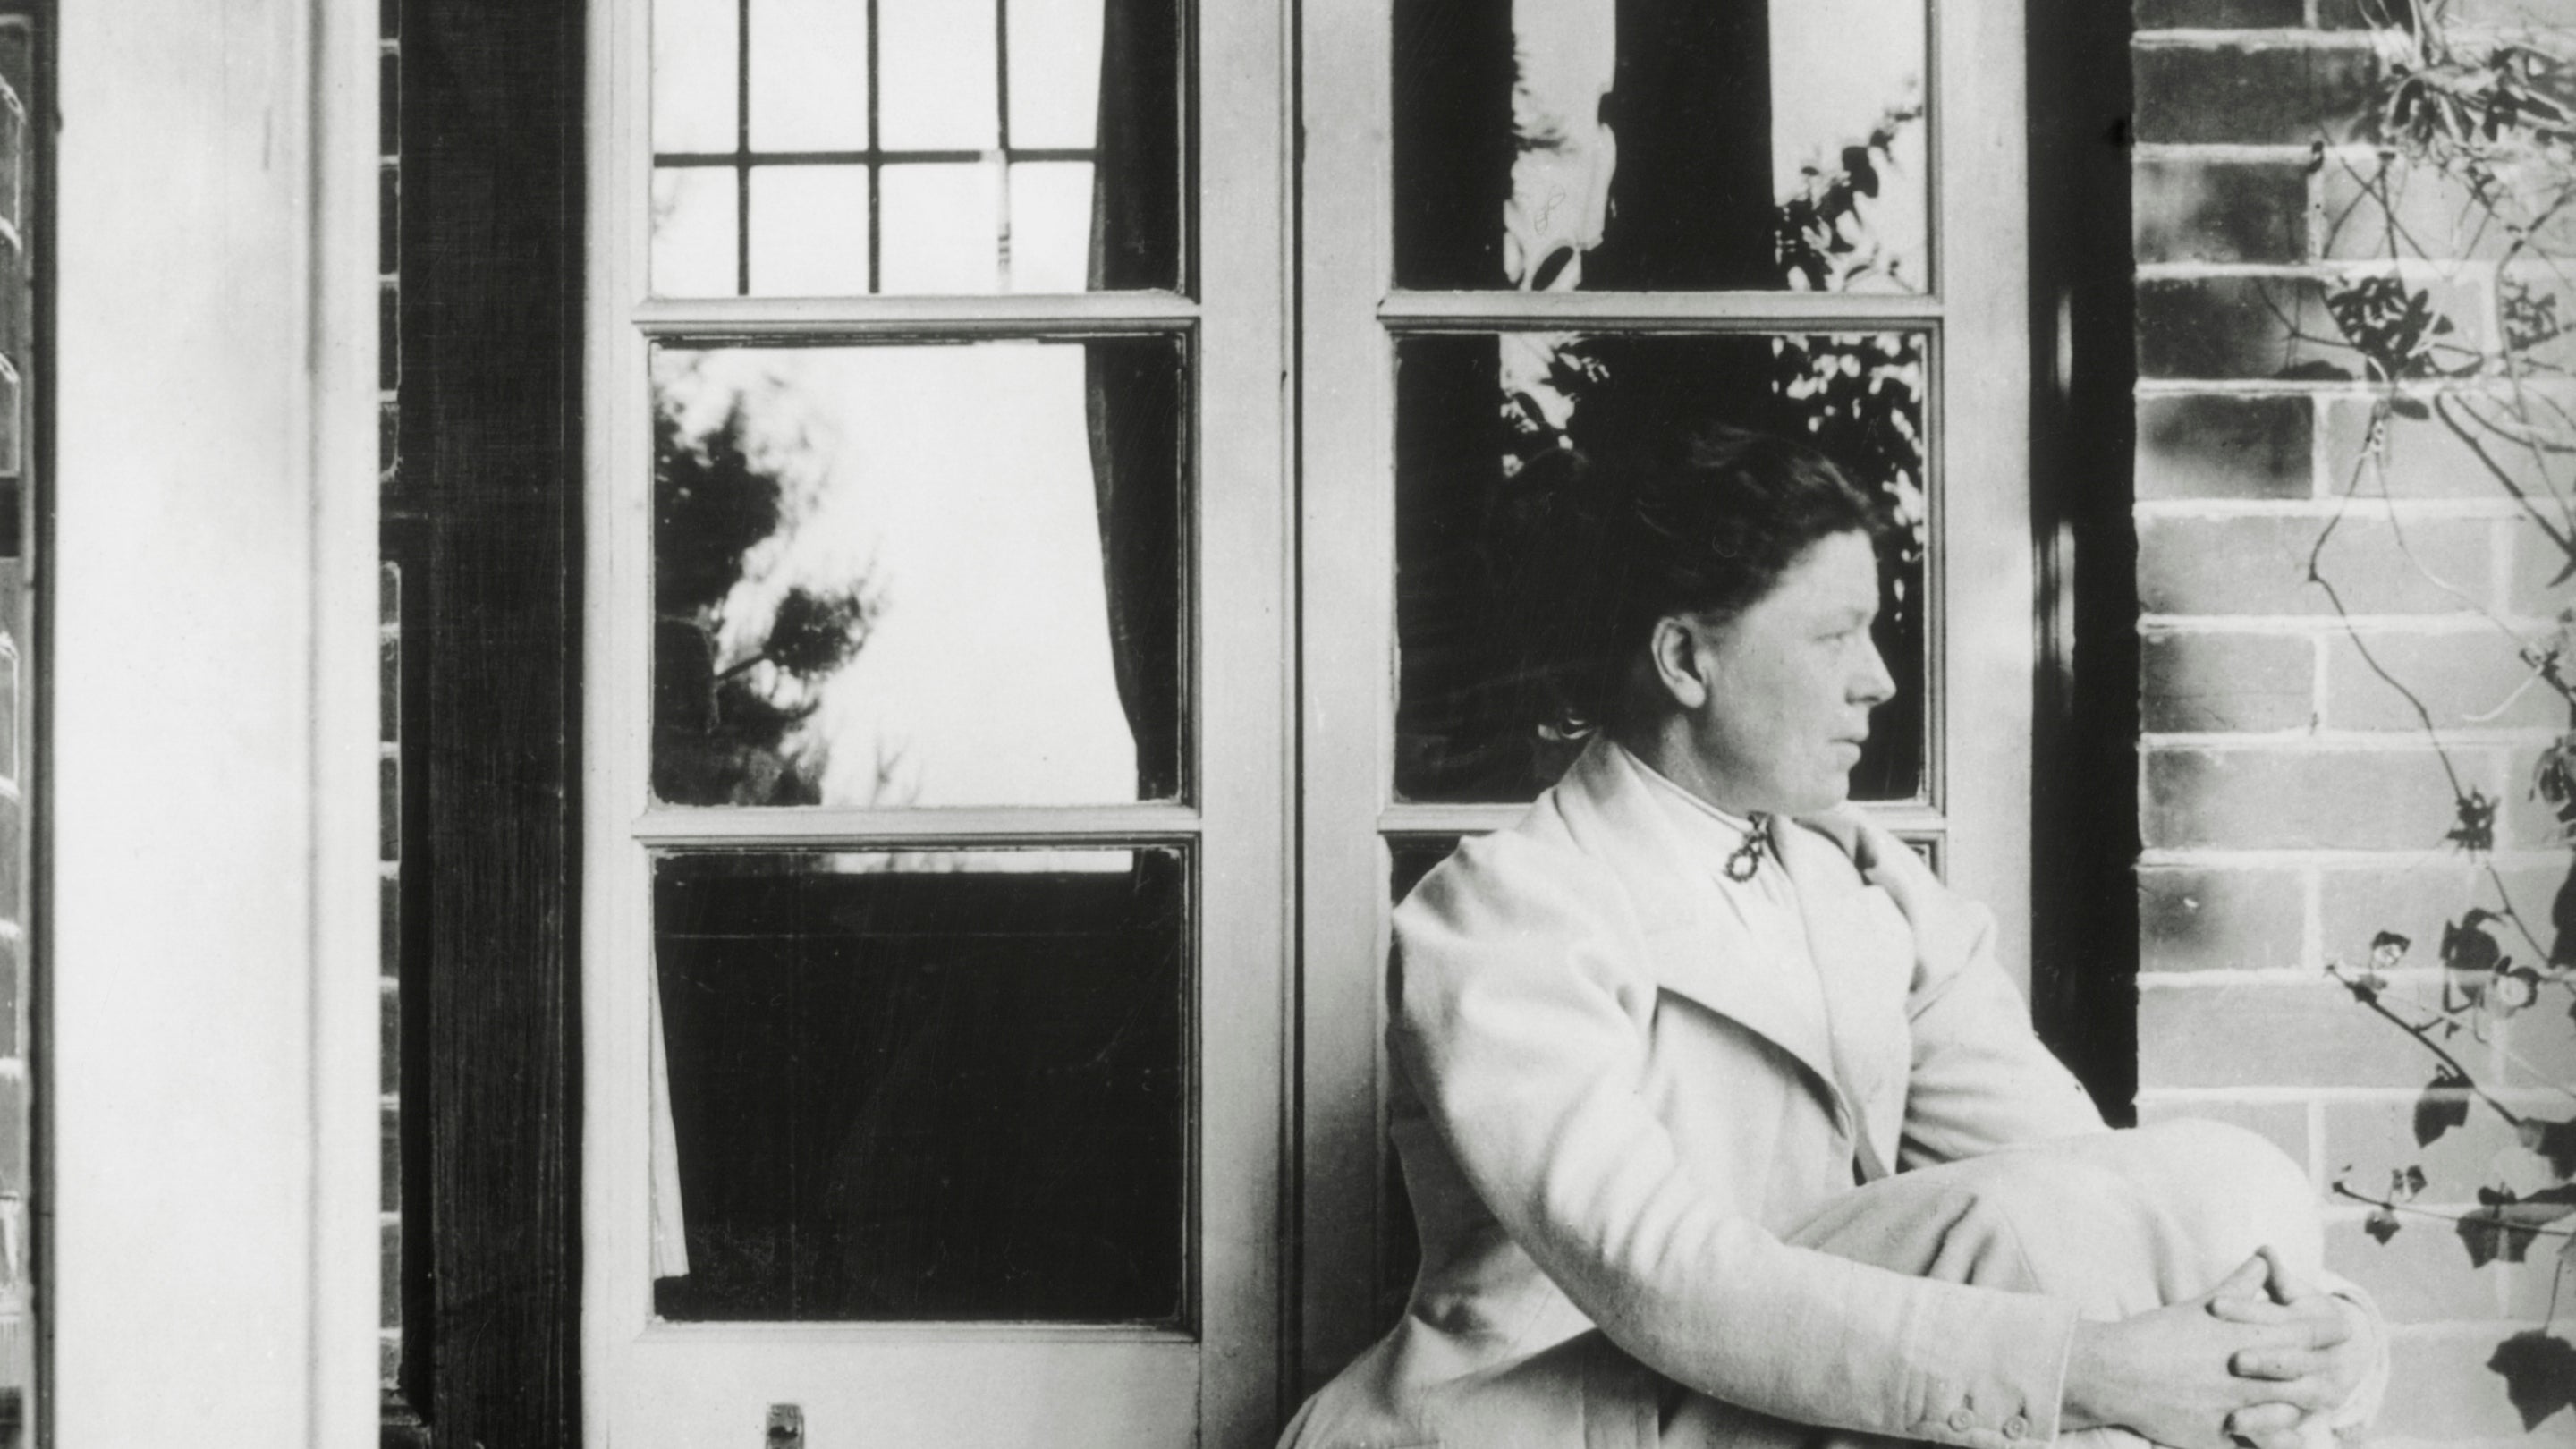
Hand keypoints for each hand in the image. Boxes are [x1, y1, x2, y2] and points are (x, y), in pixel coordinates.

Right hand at [2060, 1254, 2342, 1448]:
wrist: (2118, 1372)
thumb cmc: (2158, 1333)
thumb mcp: (2204, 1305)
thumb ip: (2241, 1283)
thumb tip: (2265, 1257)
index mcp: (2247, 1338)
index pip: (2305, 1333)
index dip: (2328, 1332)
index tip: (2344, 1330)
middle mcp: (2250, 1375)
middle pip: (2307, 1376)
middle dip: (2328, 1373)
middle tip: (2342, 1371)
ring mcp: (2238, 1408)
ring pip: (2290, 1413)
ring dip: (2302, 1409)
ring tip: (2313, 1407)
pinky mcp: (2221, 1434)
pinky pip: (2258, 1443)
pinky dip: (2274, 1440)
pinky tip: (2283, 1439)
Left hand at [2209, 1247, 2376, 1444]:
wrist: (2346, 1354)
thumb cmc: (2304, 1318)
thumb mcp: (2293, 1299)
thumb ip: (2277, 1278)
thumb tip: (2266, 1250)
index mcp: (2315, 1328)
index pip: (2278, 1318)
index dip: (2246, 1311)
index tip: (2214, 1305)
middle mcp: (2320, 1364)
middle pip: (2289, 1363)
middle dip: (2264, 1361)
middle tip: (2233, 1360)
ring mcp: (2313, 1395)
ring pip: (2292, 1404)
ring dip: (2265, 1410)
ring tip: (2233, 1417)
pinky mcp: (2299, 1419)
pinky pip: (2286, 1434)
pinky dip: (2270, 1439)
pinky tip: (2241, 1437)